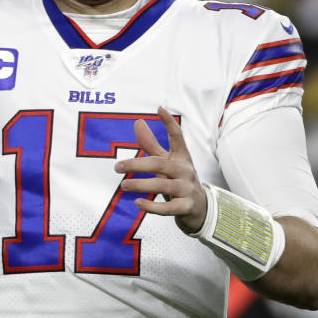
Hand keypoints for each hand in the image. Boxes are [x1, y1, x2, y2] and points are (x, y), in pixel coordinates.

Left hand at [115, 106, 207, 233]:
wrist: (199, 209)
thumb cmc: (178, 180)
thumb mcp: (167, 161)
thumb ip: (151, 144)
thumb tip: (138, 122)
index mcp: (181, 157)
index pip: (177, 137)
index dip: (169, 123)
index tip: (159, 109)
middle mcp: (185, 171)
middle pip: (160, 163)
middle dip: (137, 164)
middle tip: (118, 167)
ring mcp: (187, 189)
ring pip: (162, 185)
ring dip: (141, 185)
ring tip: (124, 185)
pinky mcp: (186, 206)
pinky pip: (168, 208)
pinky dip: (152, 206)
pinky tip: (137, 202)